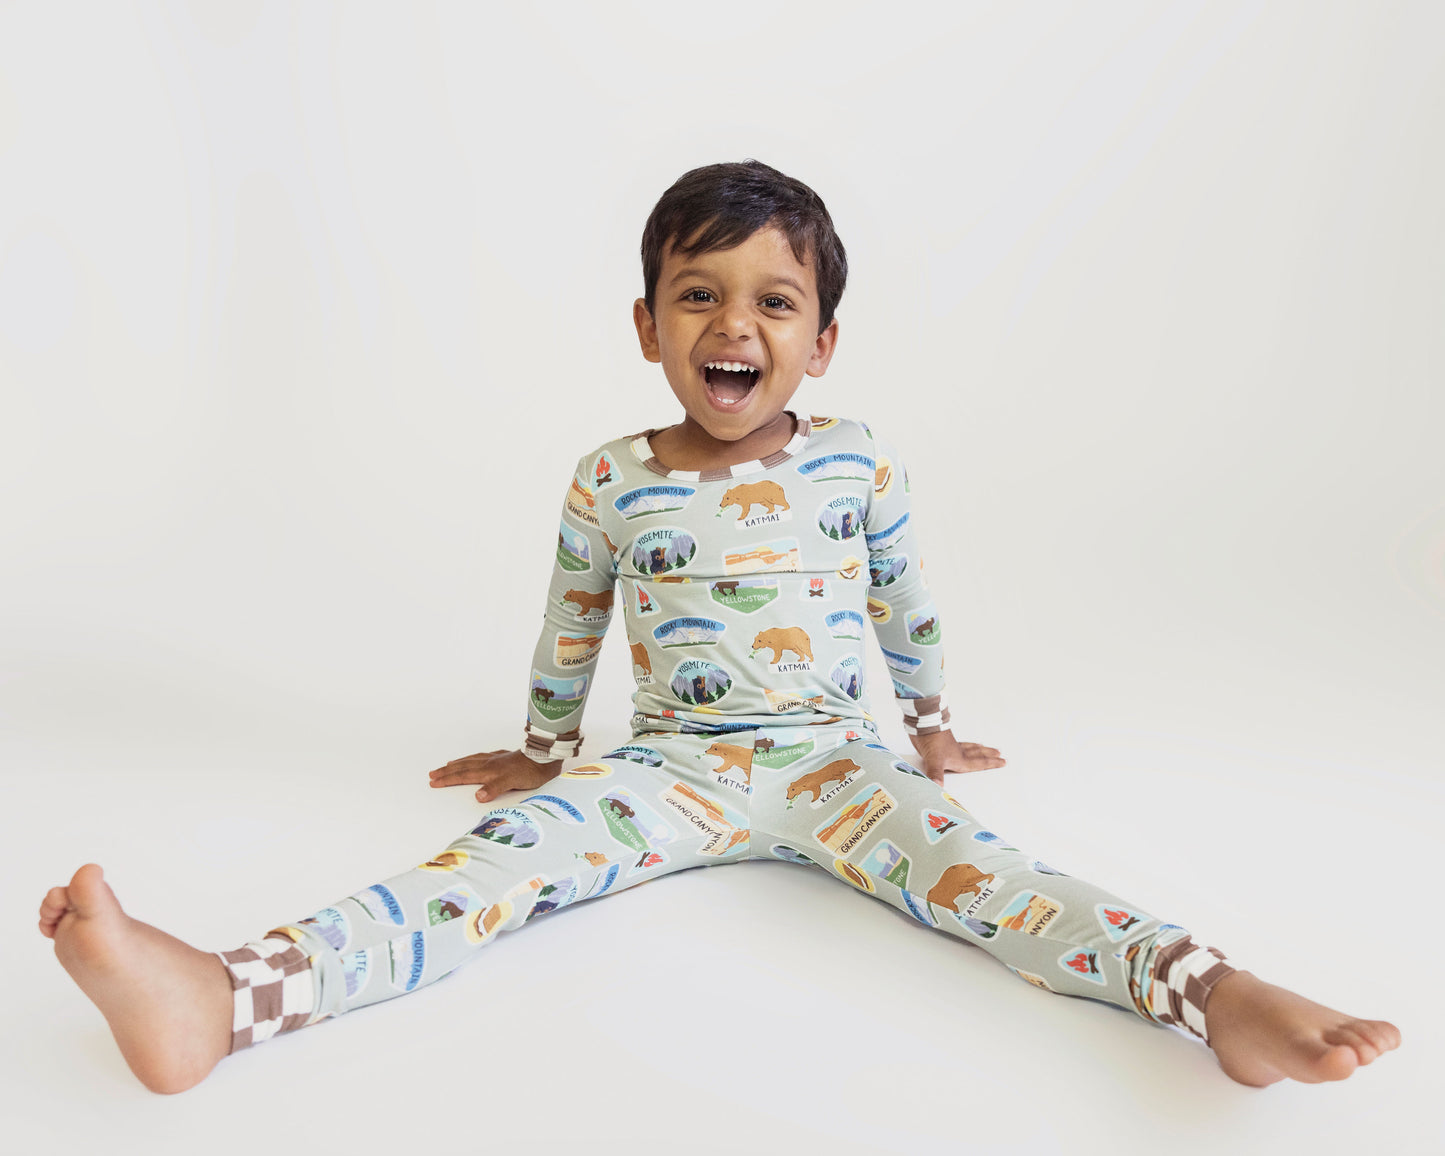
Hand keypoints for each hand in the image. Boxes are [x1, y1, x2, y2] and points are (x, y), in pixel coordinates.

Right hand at [428, 749, 562, 803]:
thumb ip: (495, 788)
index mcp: (489, 770)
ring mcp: (496, 759)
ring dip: (457, 764)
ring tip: (447, 765)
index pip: (463, 775)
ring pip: (471, 760)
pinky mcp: (504, 757)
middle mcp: (490, 763)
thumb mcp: (513, 783)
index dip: (448, 779)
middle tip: (432, 774)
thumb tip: (478, 796)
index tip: (433, 782)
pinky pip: (482, 757)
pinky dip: (473, 758)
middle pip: (463, 767)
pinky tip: (475, 759)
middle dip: (447, 771)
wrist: (546, 757)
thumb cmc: (531, 771)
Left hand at [908, 729, 1005, 785]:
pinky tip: (957, 744)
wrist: (922, 723)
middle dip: (988, 755)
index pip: (979, 763)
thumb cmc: (930, 741)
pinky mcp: (941, 742)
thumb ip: (935, 774)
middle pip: (977, 753)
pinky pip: (956, 743)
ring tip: (983, 746)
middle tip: (999, 753)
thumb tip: (937, 787)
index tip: (1003, 762)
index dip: (991, 763)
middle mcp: (957, 752)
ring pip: (968, 747)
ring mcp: (949, 746)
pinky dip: (961, 744)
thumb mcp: (933, 760)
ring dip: (976, 748)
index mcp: (959, 758)